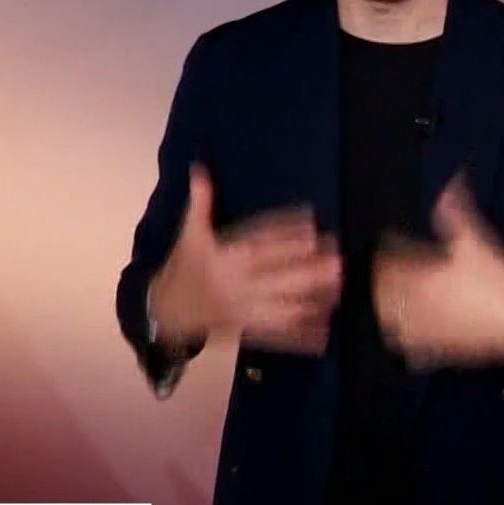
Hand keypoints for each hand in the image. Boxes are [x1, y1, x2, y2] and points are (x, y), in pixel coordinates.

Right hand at [148, 165, 341, 354]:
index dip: (285, 238)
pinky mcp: (246, 331)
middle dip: (308, 272)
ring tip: (339, 290)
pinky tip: (325, 332)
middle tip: (338, 262)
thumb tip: (198, 168)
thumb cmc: (183, 268)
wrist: (165, 312)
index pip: (259, 248)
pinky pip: (275, 335)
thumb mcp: (189, 236)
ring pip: (280, 308)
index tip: (313, 227)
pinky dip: (299, 335)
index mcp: (222, 261)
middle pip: (276, 279)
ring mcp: (242, 312)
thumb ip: (200, 203)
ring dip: (311, 301)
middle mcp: (235, 287)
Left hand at [373, 176, 503, 367]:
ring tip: (394, 297)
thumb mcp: (476, 239)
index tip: (388, 244)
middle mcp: (411, 304)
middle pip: (379, 292)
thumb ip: (456, 211)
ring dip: (385, 307)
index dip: (383, 252)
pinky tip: (409, 324)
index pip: (384, 262)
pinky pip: (402, 344)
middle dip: (380, 279)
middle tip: (389, 270)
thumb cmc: (498, 280)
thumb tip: (452, 179)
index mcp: (418, 277)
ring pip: (386, 319)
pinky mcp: (430, 351)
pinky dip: (400, 334)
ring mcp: (419, 331)